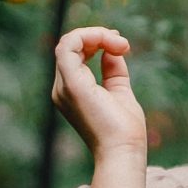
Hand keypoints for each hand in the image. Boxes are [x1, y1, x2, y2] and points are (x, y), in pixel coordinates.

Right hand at [51, 24, 148, 161]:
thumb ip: (113, 70)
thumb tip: (112, 49)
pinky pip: (68, 46)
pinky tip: (110, 41)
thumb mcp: (119, 91)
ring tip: (119, 43)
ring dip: (96, 35)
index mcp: (72, 91)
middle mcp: (62, 88)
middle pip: (71, 46)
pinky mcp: (72, 85)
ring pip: (68, 42)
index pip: (75, 54)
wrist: (124, 152)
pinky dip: (89, 36)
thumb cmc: (124, 131)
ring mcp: (64, 87)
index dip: (96, 41)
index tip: (122, 45)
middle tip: (123, 43)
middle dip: (97, 36)